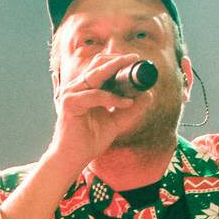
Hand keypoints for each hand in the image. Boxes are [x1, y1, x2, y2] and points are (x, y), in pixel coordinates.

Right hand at [45, 49, 150, 171]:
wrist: (72, 158)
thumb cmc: (89, 141)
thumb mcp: (116, 122)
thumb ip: (130, 109)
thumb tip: (148, 95)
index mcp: (84, 88)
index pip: (100, 65)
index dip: (117, 60)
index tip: (136, 60)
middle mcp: (76, 87)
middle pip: (98, 63)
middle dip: (119, 60)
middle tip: (136, 59)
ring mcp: (70, 93)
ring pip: (96, 75)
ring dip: (117, 72)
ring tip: (134, 75)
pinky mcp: (70, 103)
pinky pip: (96, 95)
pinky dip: (112, 98)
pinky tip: (126, 102)